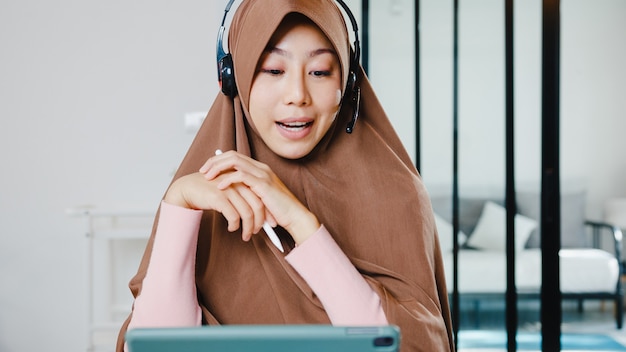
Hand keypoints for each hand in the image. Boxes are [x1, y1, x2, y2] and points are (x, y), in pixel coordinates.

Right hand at [164, 171, 268, 240]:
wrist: (189, 188)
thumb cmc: (211, 191)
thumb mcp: (230, 191)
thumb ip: (244, 198)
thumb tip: (258, 215)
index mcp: (243, 180)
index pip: (261, 197)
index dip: (267, 212)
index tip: (271, 224)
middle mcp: (238, 183)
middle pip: (257, 205)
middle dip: (259, 222)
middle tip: (257, 232)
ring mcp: (229, 190)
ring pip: (246, 213)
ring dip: (248, 227)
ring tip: (245, 235)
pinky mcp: (218, 197)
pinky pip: (233, 216)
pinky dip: (235, 225)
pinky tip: (232, 228)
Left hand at [199, 150, 319, 243]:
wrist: (295, 217)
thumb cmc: (278, 211)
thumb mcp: (259, 199)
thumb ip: (247, 193)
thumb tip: (230, 194)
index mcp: (259, 169)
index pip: (235, 156)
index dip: (219, 161)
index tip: (207, 170)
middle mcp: (261, 168)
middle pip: (232, 155)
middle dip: (215, 161)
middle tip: (202, 170)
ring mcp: (263, 174)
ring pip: (235, 161)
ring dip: (218, 167)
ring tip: (207, 176)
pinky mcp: (263, 184)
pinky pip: (241, 176)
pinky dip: (228, 179)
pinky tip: (219, 186)